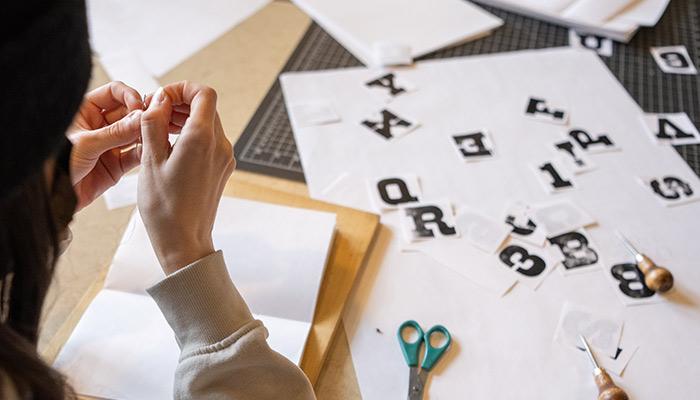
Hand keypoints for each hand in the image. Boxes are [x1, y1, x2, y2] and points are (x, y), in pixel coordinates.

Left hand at [68, 81, 144, 209]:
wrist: (54, 197)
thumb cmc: (57, 165)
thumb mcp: (86, 144)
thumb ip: (116, 132)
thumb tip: (141, 118)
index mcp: (85, 112)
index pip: (113, 93)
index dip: (129, 96)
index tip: (139, 107)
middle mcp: (99, 126)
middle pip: (128, 112)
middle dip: (141, 116)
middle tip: (153, 122)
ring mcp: (109, 145)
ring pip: (135, 133)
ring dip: (146, 134)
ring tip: (156, 136)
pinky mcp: (117, 165)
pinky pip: (136, 155)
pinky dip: (145, 153)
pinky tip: (152, 150)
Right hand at [138, 82, 234, 274]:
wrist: (184, 241)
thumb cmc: (165, 207)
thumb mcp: (150, 160)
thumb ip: (154, 124)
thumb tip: (159, 100)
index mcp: (202, 139)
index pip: (203, 93)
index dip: (181, 88)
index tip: (160, 98)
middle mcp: (220, 145)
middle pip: (206, 106)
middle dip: (180, 103)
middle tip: (154, 113)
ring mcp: (224, 158)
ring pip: (208, 123)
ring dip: (185, 119)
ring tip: (157, 129)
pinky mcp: (222, 169)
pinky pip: (209, 141)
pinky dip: (191, 135)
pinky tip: (169, 147)